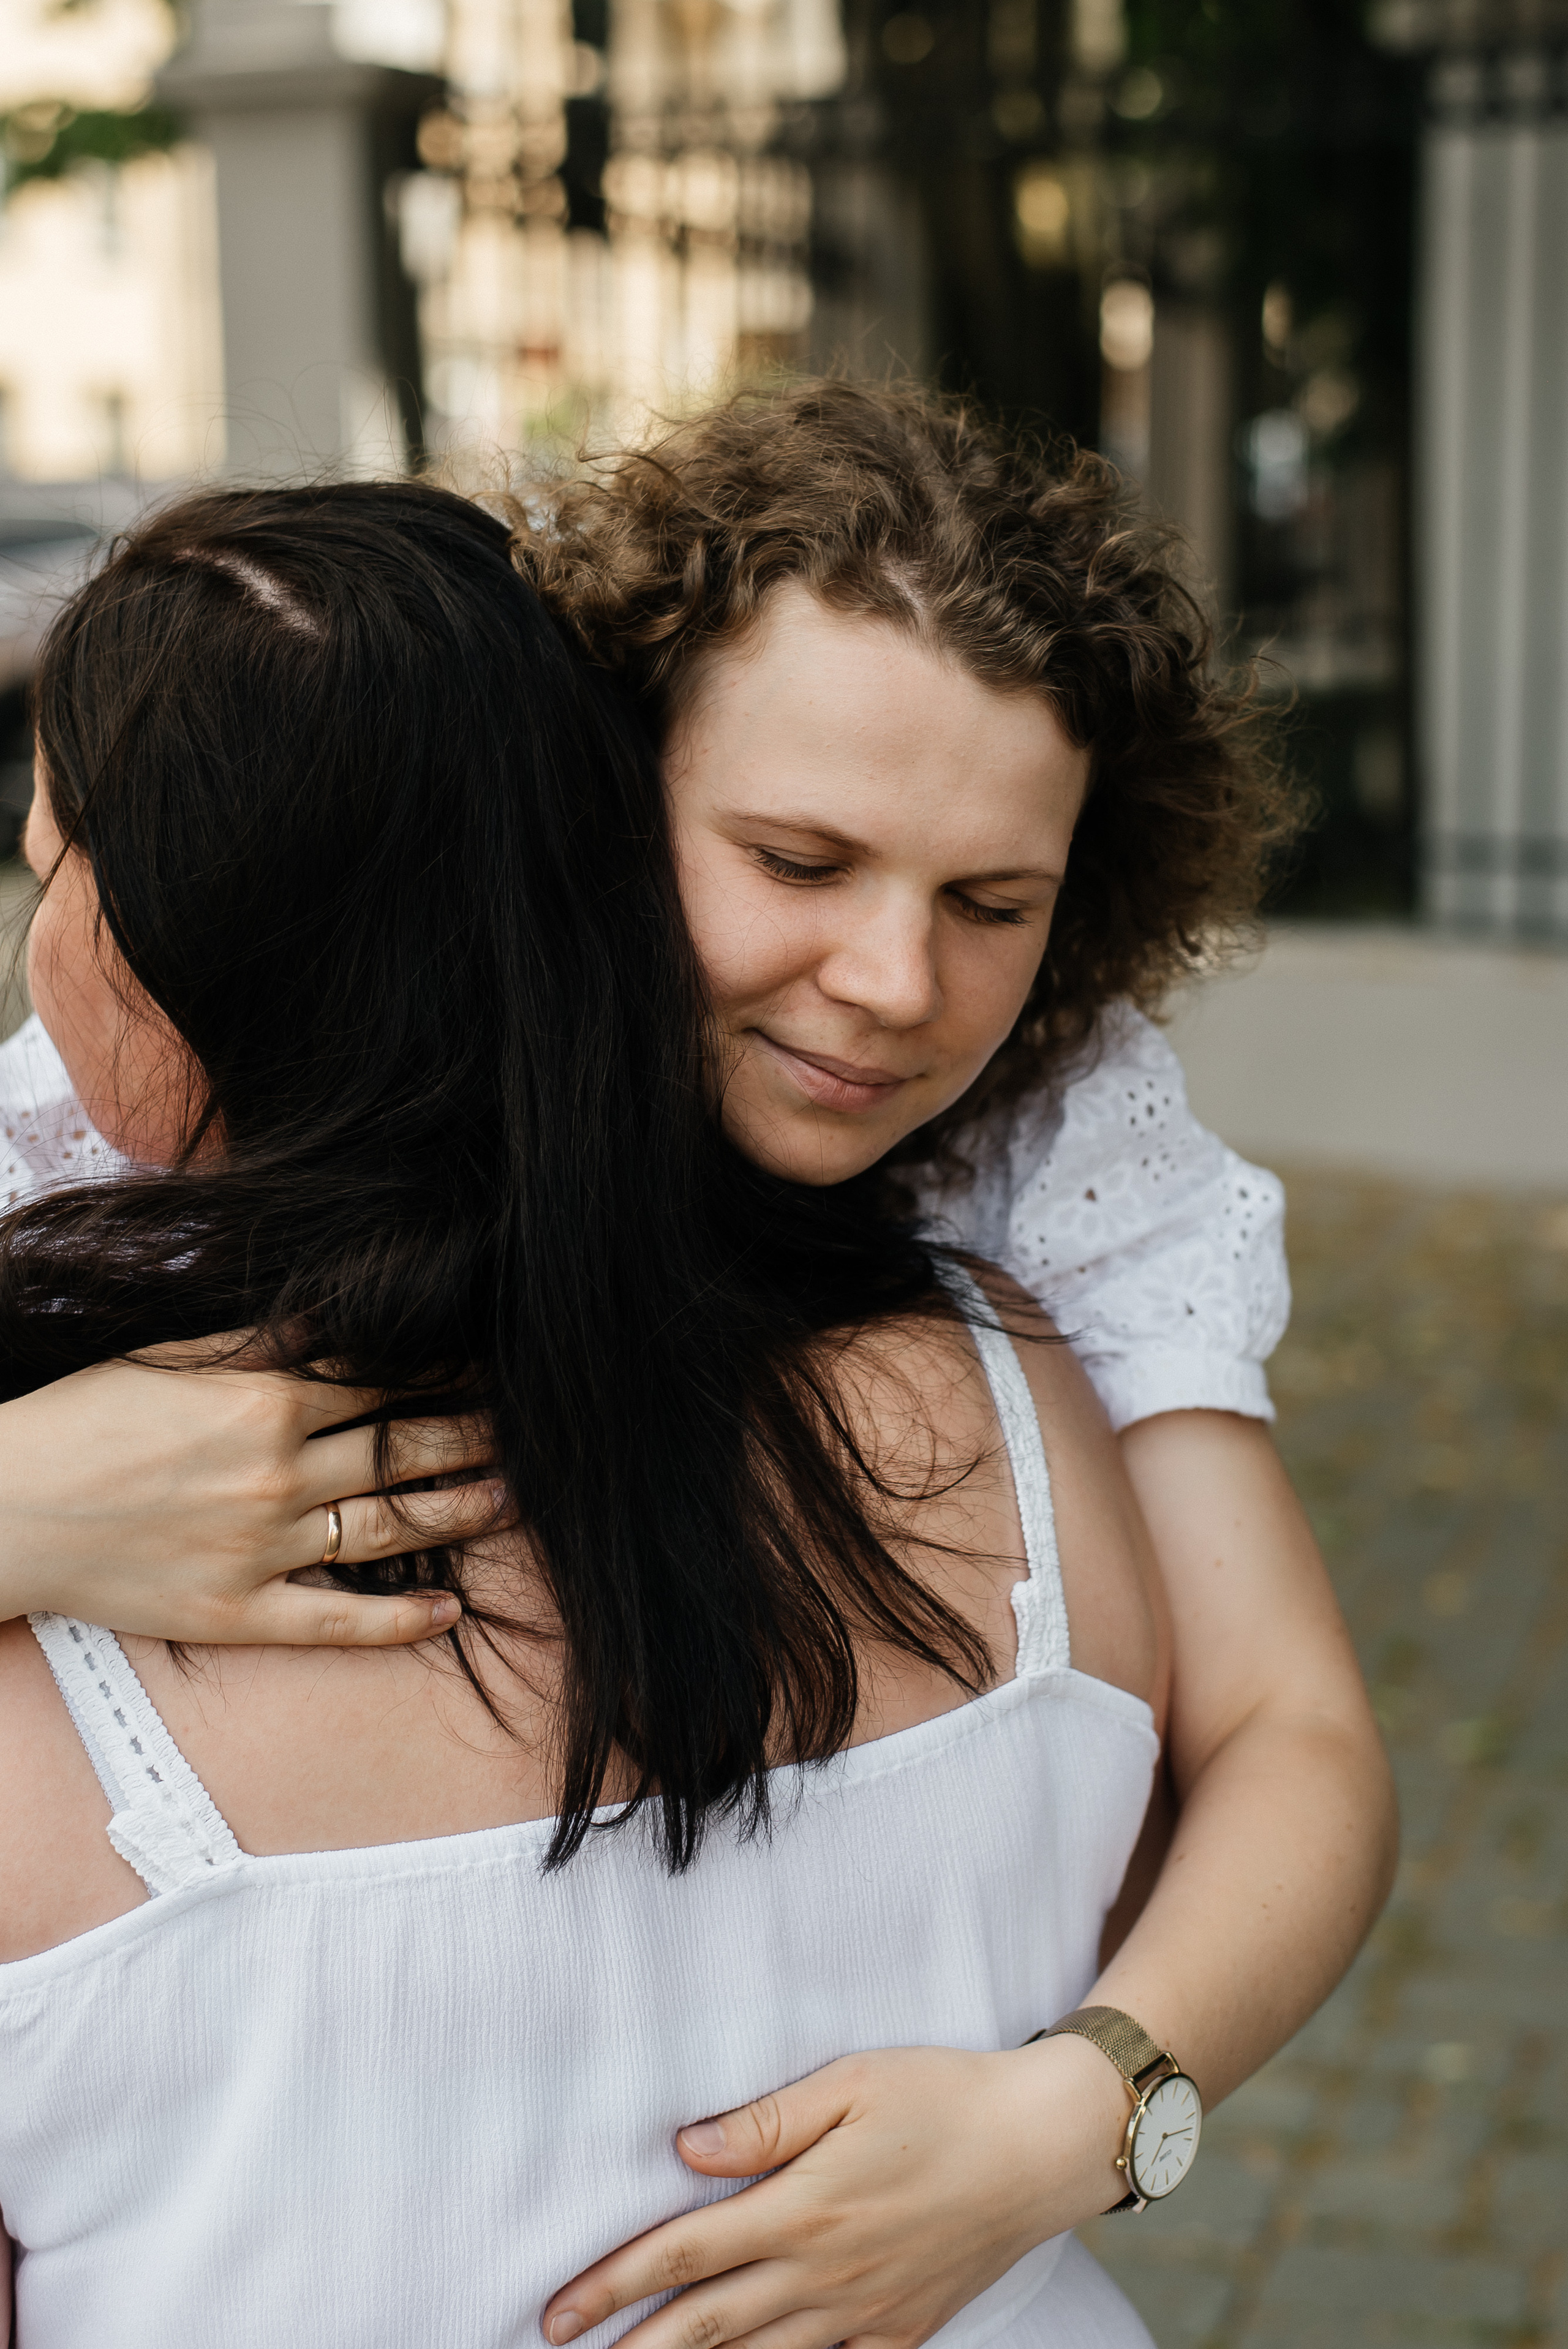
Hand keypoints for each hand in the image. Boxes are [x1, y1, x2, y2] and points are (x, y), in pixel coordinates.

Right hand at [0, 1339, 501, 1642]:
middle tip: (519, 1435)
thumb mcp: (173, 1355)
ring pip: (387, 1530)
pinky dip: (399, 1620)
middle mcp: (278, 1474)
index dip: (440, 1375)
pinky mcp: (238, 1612)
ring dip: (454, 1513)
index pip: (381, 1382)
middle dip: (467, 1440)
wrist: (7, 1504)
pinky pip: (337, 1622)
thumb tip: (338, 1313)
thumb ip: (262, 1340)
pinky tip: (448, 1612)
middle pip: (401, 1452)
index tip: (483, 1371)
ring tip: (504, 1502)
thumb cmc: (85, 1417)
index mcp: (265, 1401)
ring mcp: (263, 1548)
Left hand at [541, 2039, 1124, 2348]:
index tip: (555, 2311)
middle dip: (628, 2347)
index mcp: (803, 2208)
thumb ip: (766, 2121)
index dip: (612, 2284)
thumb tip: (685, 2150)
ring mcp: (862, 2314)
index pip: (683, 2256)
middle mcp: (823, 2275)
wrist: (1042, 2148)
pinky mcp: (899, 2332)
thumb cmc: (945, 2097)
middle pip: (703, 2327)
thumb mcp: (853, 2082)